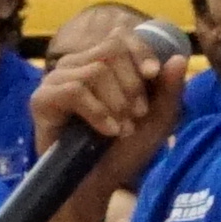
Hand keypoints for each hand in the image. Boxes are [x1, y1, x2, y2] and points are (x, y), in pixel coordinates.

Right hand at [18, 8, 186, 193]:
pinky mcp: (41, 99)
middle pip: (110, 50)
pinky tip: (107, 131)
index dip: (140, 51)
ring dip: (116, 102)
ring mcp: (56, 80)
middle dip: (131, 84)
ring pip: (94, 71)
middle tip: (137, 115)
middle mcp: (77, 65)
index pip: (120, 37)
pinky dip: (97, 111)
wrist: (96, 185)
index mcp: (102, 64)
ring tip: (122, 128)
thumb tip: (179, 57)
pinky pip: (73, 90)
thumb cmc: (124, 151)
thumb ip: (170, 90)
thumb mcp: (157, 121)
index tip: (153, 75)